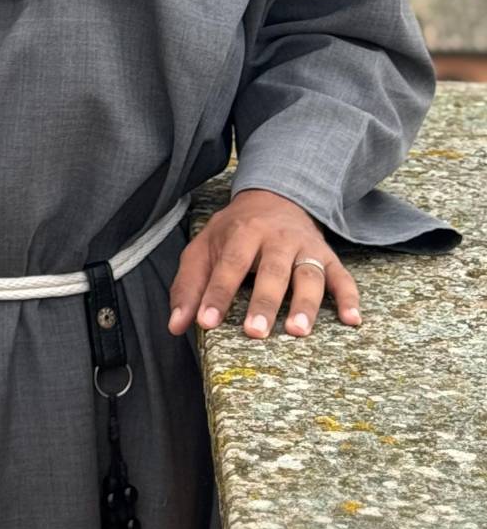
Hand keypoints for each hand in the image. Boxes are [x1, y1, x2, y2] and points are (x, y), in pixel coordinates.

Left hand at [166, 187, 362, 339]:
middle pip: (271, 270)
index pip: (229, 264)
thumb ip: (189, 285)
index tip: (206, 322)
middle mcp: (277, 238)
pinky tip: (352, 320)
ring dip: (305, 303)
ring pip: (309, 275)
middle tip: (255, 332)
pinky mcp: (328, 258)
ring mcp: (306, 248)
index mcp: (243, 232)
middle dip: (263, 302)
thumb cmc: (235, 232)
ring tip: (298, 331)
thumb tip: (175, 325)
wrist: (275, 196)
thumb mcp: (204, 248)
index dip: (217, 294)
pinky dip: (350, 298)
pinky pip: (343, 277)